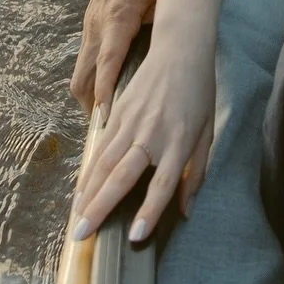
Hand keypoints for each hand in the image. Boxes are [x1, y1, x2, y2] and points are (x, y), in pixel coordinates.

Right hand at [70, 0, 156, 116]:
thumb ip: (159, 26)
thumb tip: (164, 62)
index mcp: (118, 17)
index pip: (107, 62)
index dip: (105, 91)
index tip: (107, 116)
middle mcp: (97, 25)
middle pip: (82, 76)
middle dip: (90, 105)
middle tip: (109, 127)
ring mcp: (89, 25)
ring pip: (79, 71)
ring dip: (88, 95)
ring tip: (109, 117)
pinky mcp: (88, 24)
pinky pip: (84, 59)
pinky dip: (90, 78)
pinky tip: (106, 90)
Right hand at [72, 20, 215, 242]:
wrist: (180, 48)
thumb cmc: (199, 93)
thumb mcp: (206, 132)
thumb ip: (196, 174)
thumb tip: (185, 212)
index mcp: (179, 141)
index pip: (163, 183)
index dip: (149, 210)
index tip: (135, 236)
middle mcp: (152, 133)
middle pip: (122, 175)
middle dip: (100, 208)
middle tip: (82, 235)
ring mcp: (132, 121)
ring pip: (104, 162)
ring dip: (88, 193)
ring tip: (76, 220)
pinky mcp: (118, 110)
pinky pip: (101, 146)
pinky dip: (89, 171)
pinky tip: (80, 190)